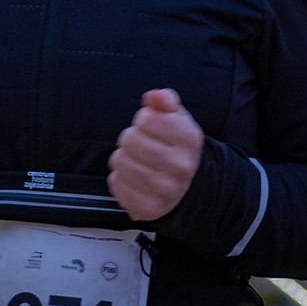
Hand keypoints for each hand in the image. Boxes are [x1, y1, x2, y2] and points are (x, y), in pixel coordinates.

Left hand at [107, 89, 203, 220]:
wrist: (187, 186)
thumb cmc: (174, 144)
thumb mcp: (176, 117)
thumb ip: (165, 100)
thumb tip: (152, 96)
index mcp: (190, 139)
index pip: (146, 119)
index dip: (143, 119)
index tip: (150, 126)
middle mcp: (182, 167)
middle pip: (130, 140)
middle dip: (129, 138)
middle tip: (139, 144)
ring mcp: (166, 191)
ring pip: (120, 163)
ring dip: (122, 158)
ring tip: (135, 160)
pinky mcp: (149, 209)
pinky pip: (116, 185)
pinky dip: (119, 178)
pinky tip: (132, 178)